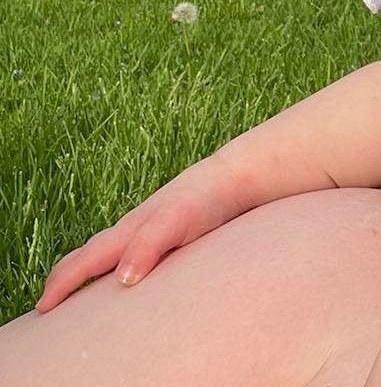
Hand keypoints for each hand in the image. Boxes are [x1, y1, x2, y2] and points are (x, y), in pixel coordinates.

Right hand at [35, 151, 245, 312]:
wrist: (232, 177)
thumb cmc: (203, 198)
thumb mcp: (176, 221)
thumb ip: (148, 245)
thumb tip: (121, 279)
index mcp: (129, 229)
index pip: (86, 260)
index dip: (63, 283)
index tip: (44, 306)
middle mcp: (132, 228)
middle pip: (90, 253)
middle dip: (66, 276)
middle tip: (48, 303)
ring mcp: (147, 227)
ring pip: (107, 249)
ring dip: (86, 269)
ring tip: (75, 292)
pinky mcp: (165, 230)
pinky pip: (128, 247)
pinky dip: (112, 261)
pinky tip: (121, 271)